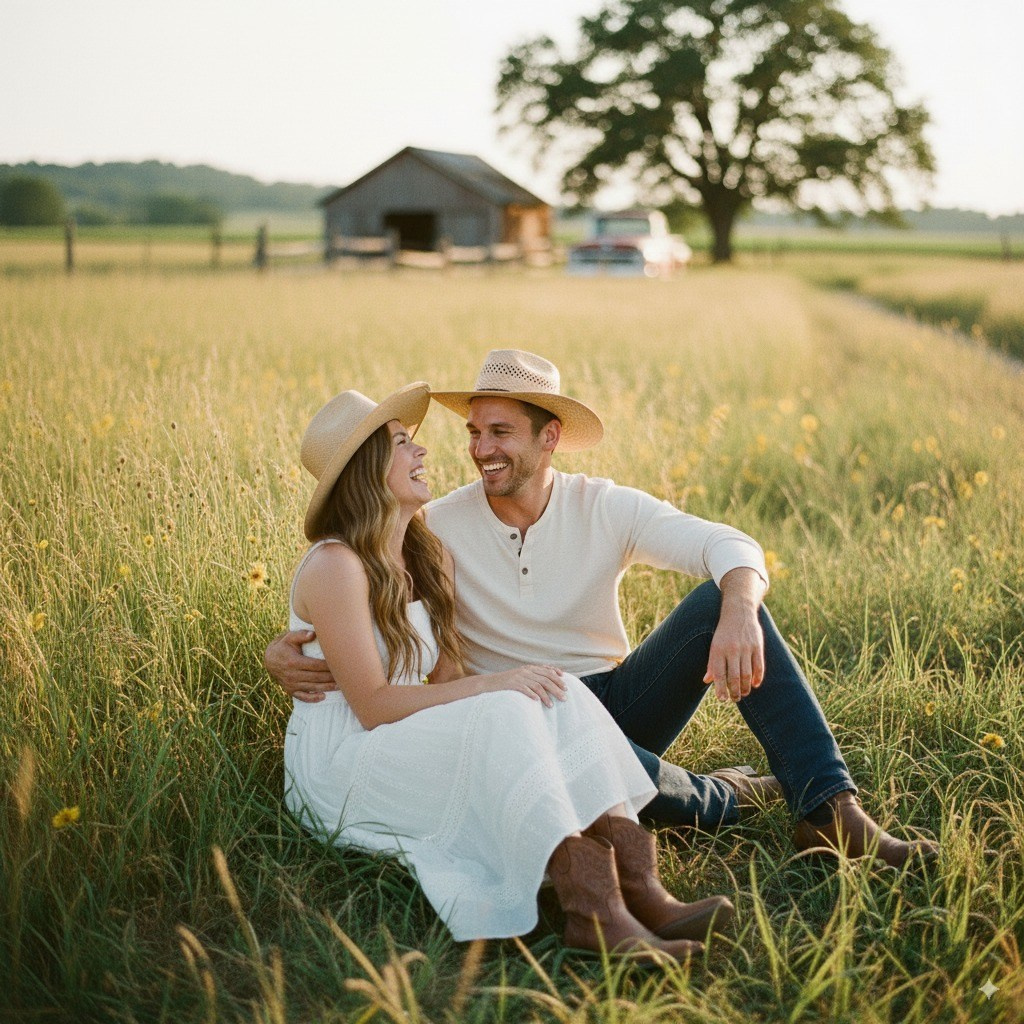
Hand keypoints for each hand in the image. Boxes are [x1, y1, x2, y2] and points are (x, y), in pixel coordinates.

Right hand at [265, 630, 337, 703]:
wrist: (270, 659)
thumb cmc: (284, 646)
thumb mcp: (289, 637)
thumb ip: (301, 635)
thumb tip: (313, 634)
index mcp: (293, 662)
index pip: (314, 665)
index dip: (327, 666)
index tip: (339, 664)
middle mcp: (292, 675)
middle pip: (316, 677)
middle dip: (331, 677)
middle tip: (345, 677)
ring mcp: (291, 684)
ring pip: (312, 687)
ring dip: (326, 688)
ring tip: (340, 686)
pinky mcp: (291, 690)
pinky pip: (302, 697)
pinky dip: (312, 698)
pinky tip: (323, 697)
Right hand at [483, 665, 567, 707]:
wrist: (489, 683)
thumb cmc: (507, 683)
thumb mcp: (522, 676)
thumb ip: (535, 676)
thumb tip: (550, 679)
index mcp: (529, 668)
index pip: (547, 671)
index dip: (558, 678)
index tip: (566, 686)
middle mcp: (526, 671)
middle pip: (545, 679)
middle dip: (557, 688)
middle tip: (564, 698)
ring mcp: (519, 677)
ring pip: (537, 685)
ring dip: (546, 696)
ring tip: (551, 705)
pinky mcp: (512, 684)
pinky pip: (524, 688)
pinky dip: (531, 694)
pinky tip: (537, 701)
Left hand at [703, 570, 765, 702]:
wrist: (738, 611)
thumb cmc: (724, 632)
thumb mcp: (714, 645)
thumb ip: (712, 663)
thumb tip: (707, 680)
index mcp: (718, 649)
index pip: (719, 674)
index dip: (720, 688)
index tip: (723, 699)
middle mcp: (732, 649)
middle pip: (735, 677)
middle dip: (735, 691)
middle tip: (735, 699)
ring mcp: (746, 648)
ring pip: (747, 674)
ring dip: (746, 687)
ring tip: (743, 694)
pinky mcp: (757, 646)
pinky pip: (759, 666)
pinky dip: (758, 678)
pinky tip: (755, 685)